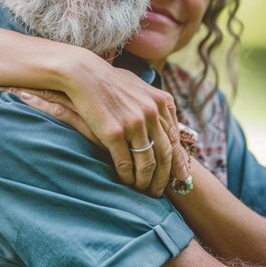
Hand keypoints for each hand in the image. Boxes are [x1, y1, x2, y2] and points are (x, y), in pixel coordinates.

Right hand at [58, 60, 188, 195]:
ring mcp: (134, 123)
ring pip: (147, 163)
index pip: (175, 140)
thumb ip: (156, 105)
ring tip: (142, 191)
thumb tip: (169, 124)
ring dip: (146, 181)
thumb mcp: (140, 87)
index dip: (179, 163)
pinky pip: (126, 163)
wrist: (84, 74)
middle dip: (164, 178)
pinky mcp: (114, 132)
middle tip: (159, 192)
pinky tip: (125, 182)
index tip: (181, 179)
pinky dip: (127, 177)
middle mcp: (151, 113)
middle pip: (165, 155)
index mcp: (161, 102)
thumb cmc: (110, 81)